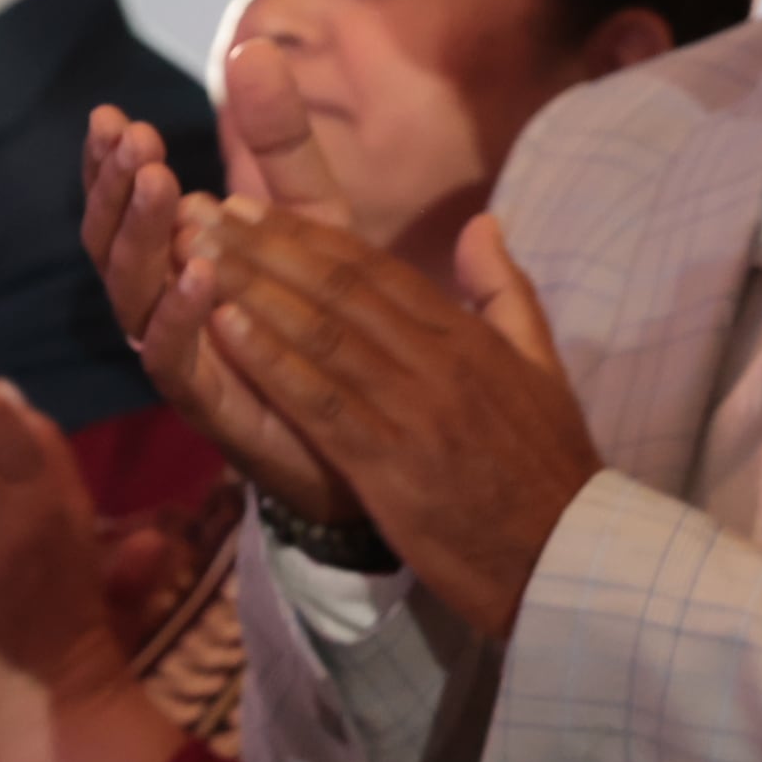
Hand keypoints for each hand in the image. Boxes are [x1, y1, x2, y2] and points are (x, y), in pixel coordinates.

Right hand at [87, 49, 359, 523]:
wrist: (386, 420)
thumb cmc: (338, 313)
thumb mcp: (313, 211)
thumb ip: (281, 138)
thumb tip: (252, 43)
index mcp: (178, 260)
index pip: (122, 206)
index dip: (108, 164)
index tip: (110, 115)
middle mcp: (164, 308)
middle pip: (109, 246)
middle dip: (114, 191)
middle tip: (133, 140)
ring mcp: (184, 359)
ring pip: (130, 297)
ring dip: (141, 237)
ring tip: (161, 183)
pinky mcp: (213, 407)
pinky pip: (175, 363)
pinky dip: (179, 315)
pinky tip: (199, 271)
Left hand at [198, 204, 597, 639]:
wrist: (566, 554)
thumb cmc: (549, 466)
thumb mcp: (541, 364)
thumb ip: (505, 291)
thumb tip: (483, 223)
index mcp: (468, 337)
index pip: (374, 269)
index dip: (305, 235)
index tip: (250, 207)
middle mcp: (438, 361)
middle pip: (337, 289)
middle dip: (263, 248)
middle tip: (200, 214)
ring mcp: (413, 410)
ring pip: (321, 335)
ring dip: (252, 291)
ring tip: (195, 256)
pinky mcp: (390, 465)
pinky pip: (320, 403)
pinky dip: (270, 362)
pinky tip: (224, 330)